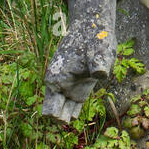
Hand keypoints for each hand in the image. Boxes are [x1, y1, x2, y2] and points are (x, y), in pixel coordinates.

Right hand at [42, 0, 117, 123]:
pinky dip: (74, 112)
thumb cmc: (95, 39)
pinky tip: (75, 115)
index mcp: (56, 80)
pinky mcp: (80, 88)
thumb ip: (97, 64)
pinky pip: (74, 106)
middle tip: (70, 120)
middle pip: (54, 113)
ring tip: (71, 118)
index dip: (57, 117)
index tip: (66, 118)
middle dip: (61, 119)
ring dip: (68, 115)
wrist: (95, 28)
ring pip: (64, 111)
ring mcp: (70, 87)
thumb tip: (99, 73)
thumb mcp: (98, 51)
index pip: (49, 110)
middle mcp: (60, 85)